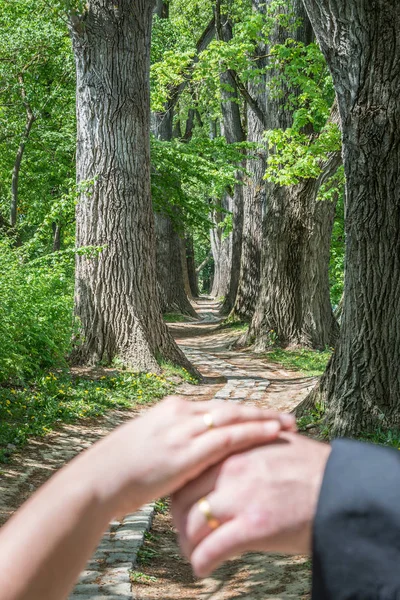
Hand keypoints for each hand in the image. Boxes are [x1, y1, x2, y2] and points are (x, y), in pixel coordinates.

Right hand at [79, 396, 295, 515]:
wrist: (99, 480)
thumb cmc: (120, 470)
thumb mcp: (149, 448)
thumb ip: (173, 446)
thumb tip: (191, 458)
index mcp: (172, 410)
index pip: (216, 407)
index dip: (244, 411)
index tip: (265, 415)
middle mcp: (181, 413)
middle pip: (230, 407)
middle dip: (261, 412)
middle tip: (287, 416)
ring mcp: (184, 430)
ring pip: (234, 418)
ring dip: (264, 419)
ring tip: (289, 423)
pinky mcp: (186, 450)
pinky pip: (228, 437)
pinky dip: (253, 432)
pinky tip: (273, 432)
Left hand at [172, 433, 330, 576]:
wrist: (341, 488)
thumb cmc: (310, 467)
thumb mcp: (271, 443)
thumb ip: (244, 446)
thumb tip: (228, 453)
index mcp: (234, 449)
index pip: (189, 470)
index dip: (180, 491)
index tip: (181, 504)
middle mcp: (231, 470)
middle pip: (183, 498)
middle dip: (179, 520)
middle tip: (185, 532)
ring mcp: (241, 498)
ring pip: (192, 525)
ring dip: (188, 544)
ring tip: (194, 553)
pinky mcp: (253, 527)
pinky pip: (211, 549)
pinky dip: (201, 562)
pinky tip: (203, 568)